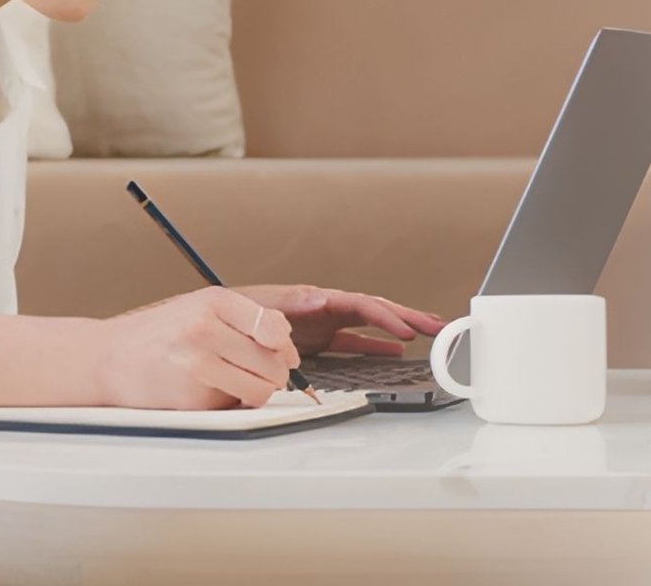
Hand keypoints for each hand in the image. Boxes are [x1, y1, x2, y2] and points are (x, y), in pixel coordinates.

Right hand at [92, 286, 302, 410]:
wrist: (106, 358)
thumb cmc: (154, 334)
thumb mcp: (197, 307)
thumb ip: (243, 318)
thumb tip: (286, 345)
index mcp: (212, 301)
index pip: (274, 326)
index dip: (284, 346)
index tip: (279, 351)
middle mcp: (205, 329)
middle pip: (274, 362)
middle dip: (272, 372)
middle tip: (252, 370)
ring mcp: (198, 365)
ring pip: (262, 389)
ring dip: (256, 390)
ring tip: (233, 381)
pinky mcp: (192, 398)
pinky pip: (235, 406)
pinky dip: (230, 402)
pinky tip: (208, 389)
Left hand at [229, 284, 446, 357]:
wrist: (212, 326)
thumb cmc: (235, 311)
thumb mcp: (263, 305)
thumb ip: (292, 302)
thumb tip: (321, 299)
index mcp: (315, 298)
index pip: (360, 305)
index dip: (386, 316)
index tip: (407, 329)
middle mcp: (323, 310)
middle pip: (373, 311)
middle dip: (406, 317)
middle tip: (438, 326)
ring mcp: (322, 326)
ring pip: (369, 326)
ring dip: (397, 330)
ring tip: (429, 334)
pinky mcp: (316, 341)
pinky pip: (354, 343)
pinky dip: (375, 347)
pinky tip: (395, 352)